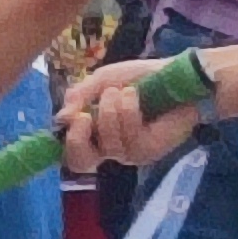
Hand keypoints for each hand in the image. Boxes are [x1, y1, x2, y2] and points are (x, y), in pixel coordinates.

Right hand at [64, 60, 205, 175]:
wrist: (175, 75)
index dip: (66, 140)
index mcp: (94, 134)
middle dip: (77, 140)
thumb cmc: (140, 78)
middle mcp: (109, 148)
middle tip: (84, 117)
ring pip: (107, 144)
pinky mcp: (148, 151)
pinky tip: (134, 95)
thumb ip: (79, 96)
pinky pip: (129, 138)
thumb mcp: (103, 80)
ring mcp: (128, 153)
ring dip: (110, 112)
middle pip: (80, 162)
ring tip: (124, 91)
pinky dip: (128, 111)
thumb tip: (62, 118)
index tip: (72, 117)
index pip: (71, 153)